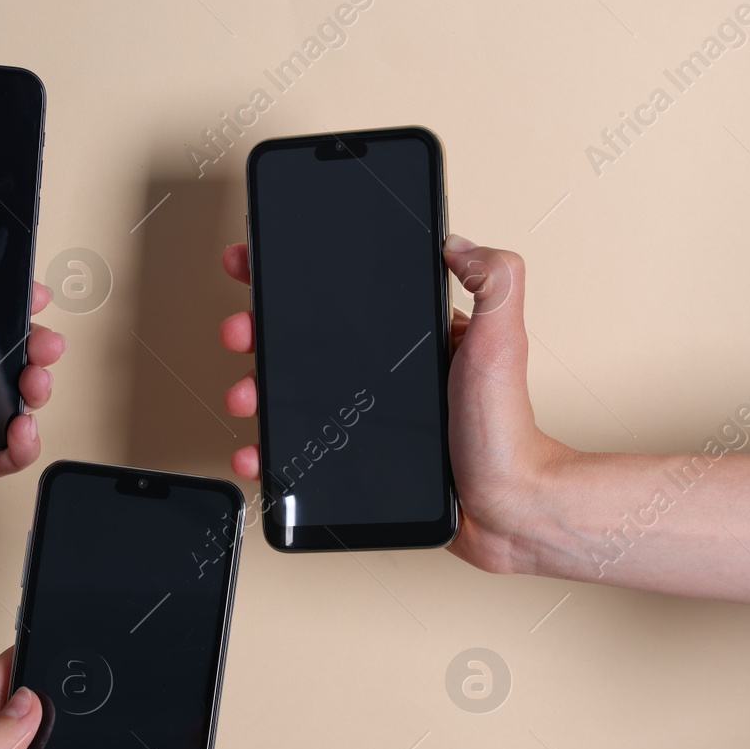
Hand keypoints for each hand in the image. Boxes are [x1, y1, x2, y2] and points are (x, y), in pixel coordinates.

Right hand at [217, 234, 572, 572]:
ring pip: (296, 395)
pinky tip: (259, 450)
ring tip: (245, 394)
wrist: (507, 506)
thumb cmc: (506, 430)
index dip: (301, 281)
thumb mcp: (503, 338)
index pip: (349, 299)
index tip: (263, 267)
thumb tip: (458, 242)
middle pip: (307, 344)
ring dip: (257, 389)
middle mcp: (389, 375)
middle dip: (262, 332)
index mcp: (415, 340)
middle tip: (242, 331)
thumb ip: (493, 279)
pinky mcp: (362, 459)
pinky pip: (306, 448)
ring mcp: (372, 417)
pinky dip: (273, 450)